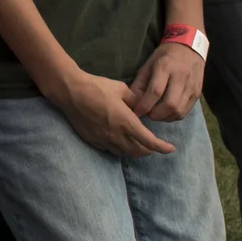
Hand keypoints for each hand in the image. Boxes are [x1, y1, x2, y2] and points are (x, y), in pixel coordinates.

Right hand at [54, 70, 176, 158]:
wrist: (70, 92)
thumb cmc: (97, 87)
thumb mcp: (121, 89)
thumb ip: (135, 101)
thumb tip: (142, 108)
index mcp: (126, 122)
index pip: (149, 141)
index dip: (162, 147)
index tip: (171, 149)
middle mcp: (116, 135)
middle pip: (138, 152)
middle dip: (149, 151)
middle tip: (154, 146)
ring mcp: (103, 140)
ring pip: (124, 153)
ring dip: (134, 151)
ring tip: (138, 145)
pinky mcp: (92, 140)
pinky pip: (110, 150)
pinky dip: (119, 149)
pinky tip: (119, 141)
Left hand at [127, 39, 204, 124]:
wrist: (189, 47)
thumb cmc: (165, 56)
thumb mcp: (148, 64)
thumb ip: (139, 83)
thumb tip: (133, 102)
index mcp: (165, 67)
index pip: (155, 91)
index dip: (144, 105)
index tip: (137, 112)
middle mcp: (181, 77)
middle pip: (170, 104)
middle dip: (156, 114)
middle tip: (147, 114)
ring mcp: (191, 86)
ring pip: (179, 111)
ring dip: (165, 118)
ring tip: (157, 114)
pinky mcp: (198, 93)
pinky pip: (186, 111)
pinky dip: (174, 116)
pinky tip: (167, 112)